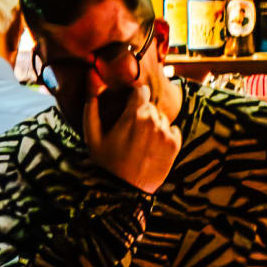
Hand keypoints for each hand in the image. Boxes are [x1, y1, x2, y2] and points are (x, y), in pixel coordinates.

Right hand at [75, 39, 182, 193]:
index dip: (134, 97)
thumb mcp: (91, 134)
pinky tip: (151, 148)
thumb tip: (91, 75)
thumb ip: (91, 102)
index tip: (128, 106)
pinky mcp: (175, 144)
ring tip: (140, 142)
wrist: (124, 191)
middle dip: (141, 113)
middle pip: (150, 106)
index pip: (141, 91)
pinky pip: (172, 130)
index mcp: (134, 115)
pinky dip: (164, 135)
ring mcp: (166, 133)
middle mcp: (153, 121)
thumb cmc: (105, 162)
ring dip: (153, 125)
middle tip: (130, 131)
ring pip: (160, 118)